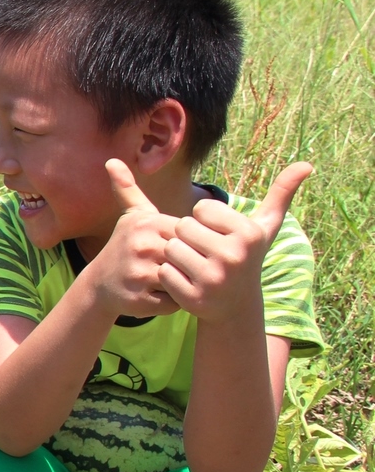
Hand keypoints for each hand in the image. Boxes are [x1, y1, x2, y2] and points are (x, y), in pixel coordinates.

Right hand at [82, 159, 181, 318]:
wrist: (99, 286)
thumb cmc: (124, 248)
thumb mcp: (130, 217)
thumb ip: (129, 190)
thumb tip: (111, 161)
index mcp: (146, 224)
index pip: (189, 235)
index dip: (187, 246)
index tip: (171, 250)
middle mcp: (141, 246)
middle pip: (187, 256)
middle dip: (185, 265)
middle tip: (171, 267)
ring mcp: (138, 274)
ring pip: (182, 280)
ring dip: (180, 284)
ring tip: (165, 280)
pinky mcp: (138, 300)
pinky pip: (172, 302)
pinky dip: (170, 303)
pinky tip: (157, 295)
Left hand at [162, 162, 312, 324]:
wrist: (236, 307)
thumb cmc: (247, 256)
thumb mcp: (266, 227)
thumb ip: (282, 193)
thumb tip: (306, 165)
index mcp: (248, 234)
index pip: (200, 208)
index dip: (204, 220)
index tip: (218, 235)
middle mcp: (233, 256)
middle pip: (182, 227)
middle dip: (188, 237)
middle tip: (204, 252)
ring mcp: (213, 279)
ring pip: (170, 248)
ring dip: (177, 255)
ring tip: (195, 264)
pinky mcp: (194, 299)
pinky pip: (164, 272)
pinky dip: (170, 275)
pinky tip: (188, 281)